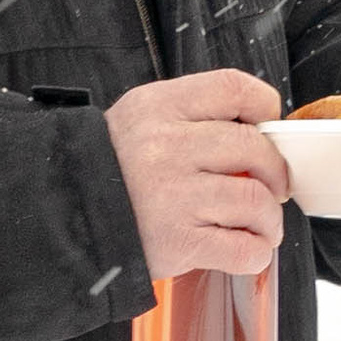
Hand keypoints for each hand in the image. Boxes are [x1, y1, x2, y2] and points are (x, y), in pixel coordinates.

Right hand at [105, 68, 287, 280]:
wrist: (64, 215)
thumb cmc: (111, 169)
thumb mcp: (140, 119)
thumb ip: (193, 117)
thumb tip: (258, 133)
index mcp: (161, 107)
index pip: (235, 89)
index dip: (264, 107)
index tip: (267, 126)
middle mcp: (167, 147)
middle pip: (255, 149)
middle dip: (276, 172)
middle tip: (272, 186)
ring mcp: (173, 196)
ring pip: (256, 201)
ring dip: (269, 218)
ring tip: (260, 224)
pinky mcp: (178, 241)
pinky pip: (243, 248)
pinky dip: (257, 252)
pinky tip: (247, 248)